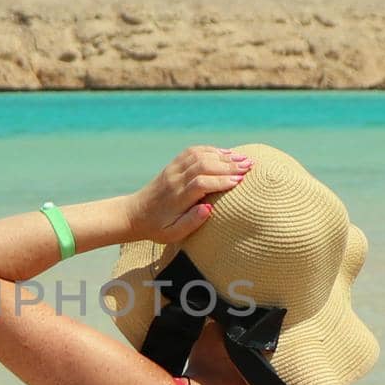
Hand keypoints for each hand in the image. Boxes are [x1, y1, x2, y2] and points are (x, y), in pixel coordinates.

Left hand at [128, 146, 252, 243]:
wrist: (134, 213)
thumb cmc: (157, 227)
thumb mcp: (172, 234)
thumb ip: (191, 223)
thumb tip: (208, 208)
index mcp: (176, 197)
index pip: (201, 183)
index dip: (221, 181)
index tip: (240, 181)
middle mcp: (175, 180)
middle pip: (203, 165)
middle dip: (228, 165)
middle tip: (249, 166)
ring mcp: (173, 169)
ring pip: (200, 155)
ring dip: (223, 155)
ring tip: (243, 158)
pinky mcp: (173, 164)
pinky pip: (193, 151)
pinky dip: (211, 150)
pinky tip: (226, 153)